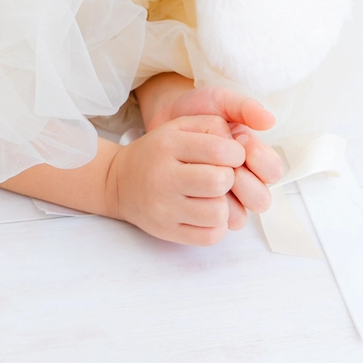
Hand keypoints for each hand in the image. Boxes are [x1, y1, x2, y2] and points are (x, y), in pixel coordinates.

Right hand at [106, 115, 248, 246]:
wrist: (119, 182)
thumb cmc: (158, 152)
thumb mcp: (178, 126)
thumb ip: (211, 126)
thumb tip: (243, 146)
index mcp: (168, 145)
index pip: (219, 150)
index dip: (236, 153)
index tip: (230, 155)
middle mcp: (163, 177)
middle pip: (219, 182)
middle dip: (229, 178)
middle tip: (220, 176)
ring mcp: (165, 208)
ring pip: (218, 213)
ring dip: (223, 204)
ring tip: (212, 196)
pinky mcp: (168, 232)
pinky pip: (210, 236)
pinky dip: (216, 225)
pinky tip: (205, 212)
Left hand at [143, 80, 282, 218]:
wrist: (160, 125)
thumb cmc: (194, 112)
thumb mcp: (218, 101)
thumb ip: (244, 107)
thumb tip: (270, 120)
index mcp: (252, 157)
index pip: (273, 171)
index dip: (261, 160)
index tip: (242, 141)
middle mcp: (243, 181)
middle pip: (261, 200)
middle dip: (245, 183)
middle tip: (226, 165)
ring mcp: (223, 199)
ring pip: (240, 217)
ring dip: (225, 199)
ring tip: (206, 178)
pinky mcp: (202, 210)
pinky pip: (213, 226)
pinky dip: (204, 212)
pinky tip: (191, 194)